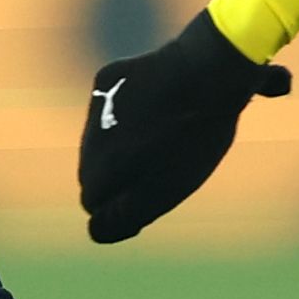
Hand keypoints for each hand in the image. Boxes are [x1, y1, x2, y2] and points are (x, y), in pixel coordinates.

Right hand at [78, 13, 289, 243]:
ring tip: (161, 134)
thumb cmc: (195, 137)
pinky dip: (125, 112)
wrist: (208, 69)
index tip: (151, 193)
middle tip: (160, 165)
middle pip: (92, 169)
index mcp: (101, 167)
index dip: (120, 204)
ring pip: (99, 137)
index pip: (92, 201)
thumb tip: (95, 229)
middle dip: (118, 174)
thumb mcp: (167, 190)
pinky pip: (109, 106)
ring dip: (121, 142)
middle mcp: (89, 135)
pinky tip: (157, 105)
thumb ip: (126, 217)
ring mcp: (97, 102)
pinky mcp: (108, 77)